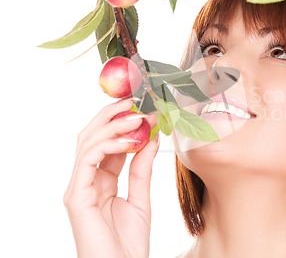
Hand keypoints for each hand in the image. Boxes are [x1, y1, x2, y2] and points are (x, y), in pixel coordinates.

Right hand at [64, 98, 158, 257]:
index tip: (144, 108)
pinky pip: (87, 160)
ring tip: (138, 116)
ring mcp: (78, 188)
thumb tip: (151, 138)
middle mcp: (86, 181)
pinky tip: (129, 140)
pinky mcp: (76, 197)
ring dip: (113, 125)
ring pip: (87, 143)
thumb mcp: (141, 198)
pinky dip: (107, 145)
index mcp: (100, 181)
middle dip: (112, 115)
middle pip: (92, 136)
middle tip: (136, 100)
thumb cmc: (129, 244)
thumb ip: (142, 169)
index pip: (107, 143)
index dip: (123, 123)